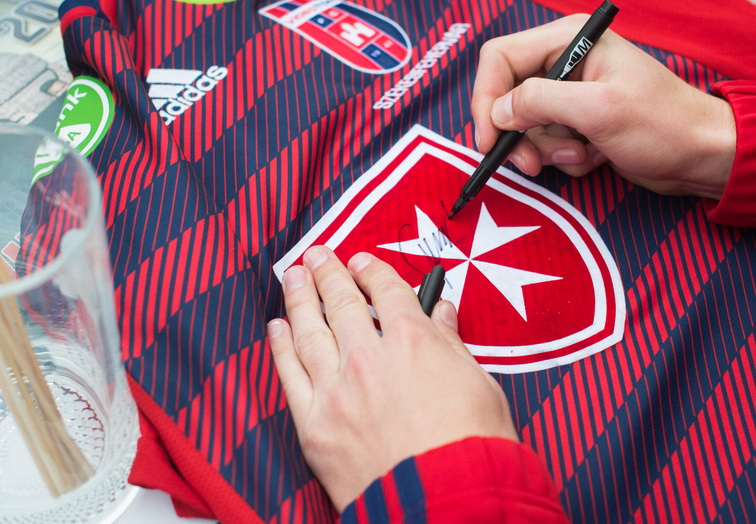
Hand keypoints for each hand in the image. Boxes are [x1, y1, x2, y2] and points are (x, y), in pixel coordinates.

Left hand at [267, 246, 518, 511]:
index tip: (361, 262)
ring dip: (298, 298)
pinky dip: (280, 347)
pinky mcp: (315, 425)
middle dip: (327, 273)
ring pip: (309, 331)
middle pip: (340, 302)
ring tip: (291, 276)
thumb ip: (452, 344)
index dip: (371, 271)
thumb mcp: (479, 383)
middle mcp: (370, 357)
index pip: (385, 291)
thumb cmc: (472, 446)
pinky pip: (290, 375)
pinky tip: (276, 328)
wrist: (448, 499)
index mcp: (414, 341)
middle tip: (316, 256)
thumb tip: (443, 314)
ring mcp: (338, 390)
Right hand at [471, 14, 736, 199]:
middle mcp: (567, 62)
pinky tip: (596, 157)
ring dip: (549, 150)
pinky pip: (549, 143)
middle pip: (509, 96)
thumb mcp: (598, 110)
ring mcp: (573, 95)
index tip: (490, 139)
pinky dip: (566, 158)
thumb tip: (498, 112)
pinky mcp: (580, 123)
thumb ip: (540, 102)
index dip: (487, 99)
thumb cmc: (664, 124)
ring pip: (527, 126)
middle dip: (520, 135)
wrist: (703, 157)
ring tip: (584, 154)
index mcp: (570, 41)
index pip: (500, 58)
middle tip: (531, 164)